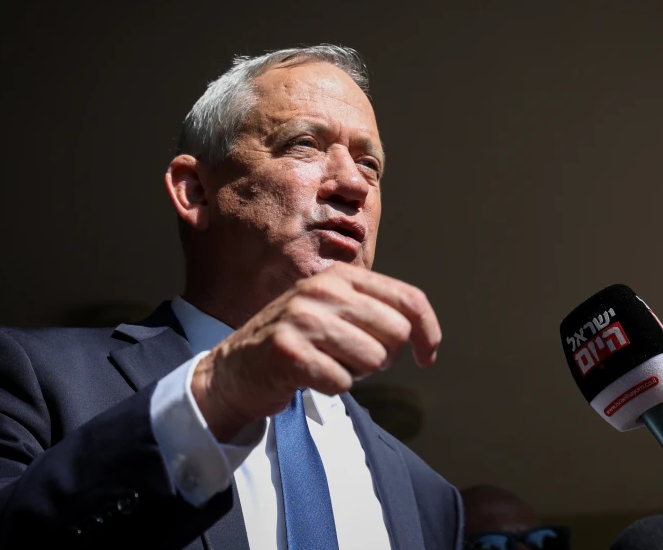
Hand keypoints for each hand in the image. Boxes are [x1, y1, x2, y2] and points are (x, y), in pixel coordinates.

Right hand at [191, 263, 440, 440]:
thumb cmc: (299, 342)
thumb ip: (378, 312)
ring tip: (329, 364)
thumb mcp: (337, 311)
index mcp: (342, 276)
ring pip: (373, 359)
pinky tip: (311, 377)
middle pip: (396, 333)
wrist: (234, 369)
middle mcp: (322, 289)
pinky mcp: (288, 351)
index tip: (426, 357)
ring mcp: (302, 318)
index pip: (409, 300)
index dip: (428, 333)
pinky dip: (333, 387)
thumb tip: (425, 336)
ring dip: (357, 373)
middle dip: (386, 357)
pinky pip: (342, 381)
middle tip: (355, 360)